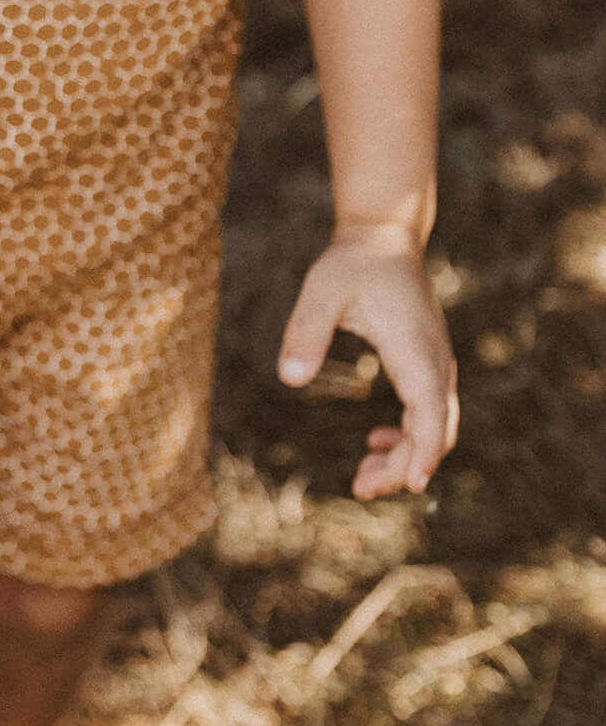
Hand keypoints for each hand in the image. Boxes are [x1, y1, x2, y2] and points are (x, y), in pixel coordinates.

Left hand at [277, 231, 458, 498]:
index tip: (413, 485)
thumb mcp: (322, 292)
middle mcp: (435, 361)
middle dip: (406, 466)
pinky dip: (407, 434)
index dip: (424, 452)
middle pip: (436, 431)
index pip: (431, 413)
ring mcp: (435, 363)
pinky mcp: (426, 363)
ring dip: (406, 455)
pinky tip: (375, 442)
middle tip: (361, 488)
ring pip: (434, 425)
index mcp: (416, 350)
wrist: (383, 237)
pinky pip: (427, 411)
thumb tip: (289, 379)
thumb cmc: (352, 263)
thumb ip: (306, 332)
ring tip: (363, 480)